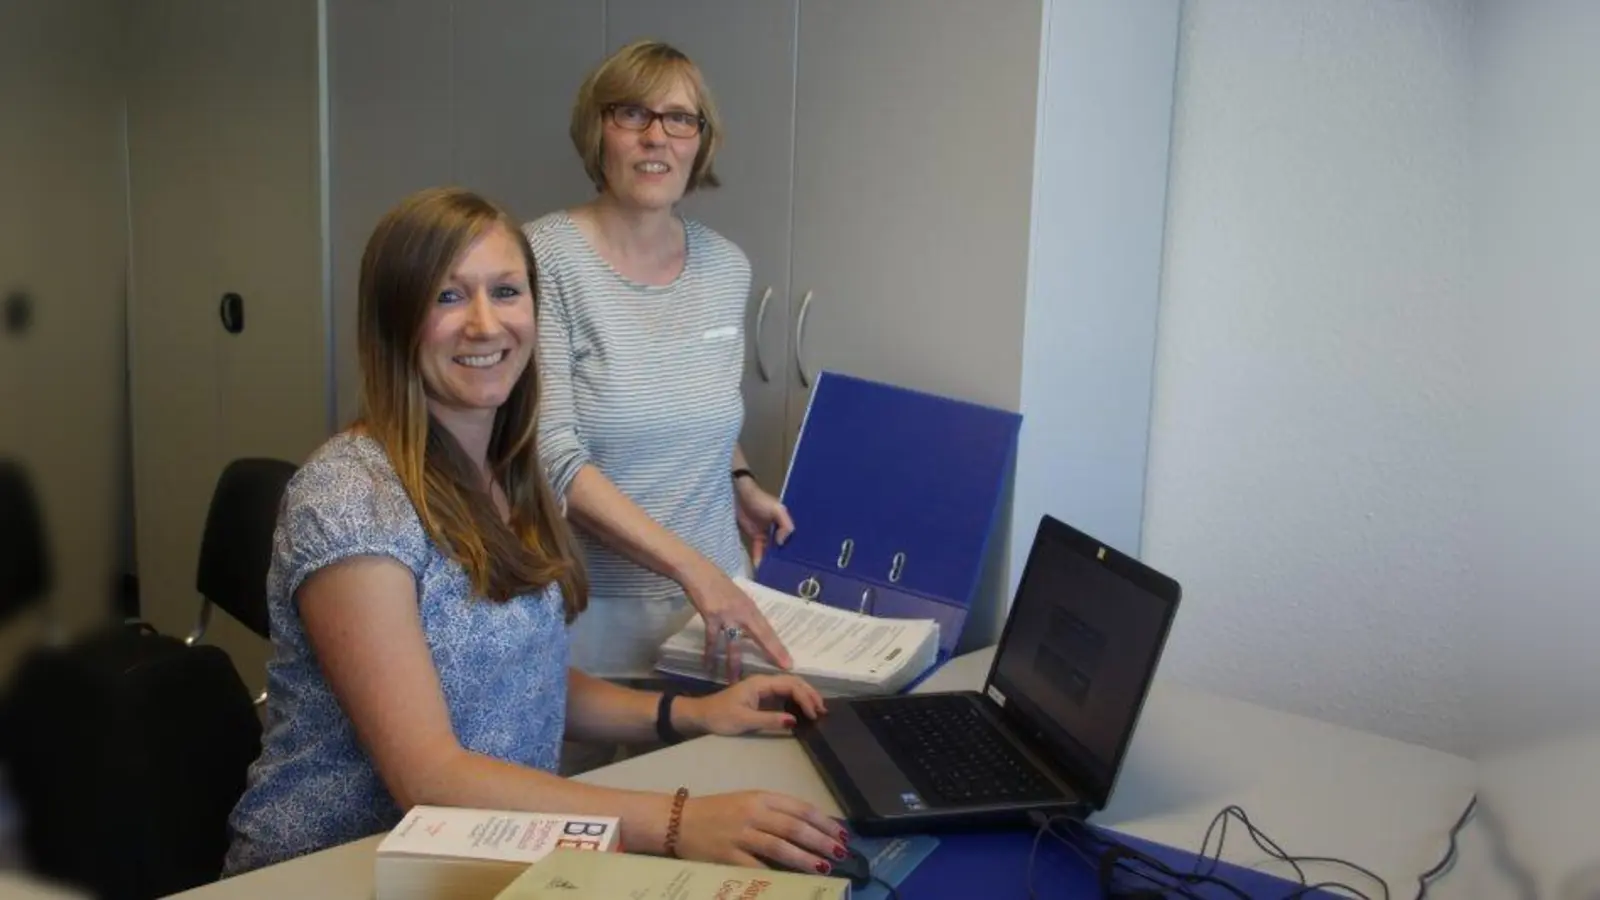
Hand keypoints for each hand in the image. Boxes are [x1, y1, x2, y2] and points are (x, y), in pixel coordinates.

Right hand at [675, 790, 849, 874]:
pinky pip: (757, 867)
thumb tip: (810, 828)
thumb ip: (775, 812)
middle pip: (795, 827)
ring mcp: (740, 835)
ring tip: (825, 867)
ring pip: (781, 846)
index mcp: (761, 796)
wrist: (678, 820)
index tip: (841, 834)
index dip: (824, 822)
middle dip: (822, 841)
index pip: (800, 808)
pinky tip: (793, 881)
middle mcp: (753, 813)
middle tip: (841, 853)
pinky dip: (777, 875)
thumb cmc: (717, 811)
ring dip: (806, 858)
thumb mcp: (748, 801)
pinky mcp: (728, 856)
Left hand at [679, 674, 826, 736]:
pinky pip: (783, 694)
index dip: (805, 698)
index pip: (790, 685)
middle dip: (809, 694)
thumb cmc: (720, 717)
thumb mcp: (745, 721)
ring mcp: (762, 688)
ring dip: (805, 696)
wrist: (700, 716)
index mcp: (760, 683)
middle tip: (823, 710)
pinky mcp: (761, 696)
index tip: (814, 714)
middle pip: (793, 682)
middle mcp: (763, 682)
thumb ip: (770, 719)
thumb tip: (794, 720)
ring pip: (790, 687)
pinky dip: (796, 700)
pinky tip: (803, 709)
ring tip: (818, 709)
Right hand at [683, 563, 791, 680]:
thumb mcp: (738, 598)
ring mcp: (728, 615)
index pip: (769, 630)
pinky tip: (708, 666)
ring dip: (734, 664)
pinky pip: (711, 639)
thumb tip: (753, 629)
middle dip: (772, 652)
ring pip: (734, 644)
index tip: (789, 662)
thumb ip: (745, 614)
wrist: (699, 572)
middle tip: (783, 668)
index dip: (779, 647)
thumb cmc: (718, 584)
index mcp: (751, 609)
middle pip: (761, 635)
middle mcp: (743, 613)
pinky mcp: (712, 616)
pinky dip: (709, 653)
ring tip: (735, 680)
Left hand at [734, 477, 794, 567]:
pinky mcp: (755, 537)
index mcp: (786, 523)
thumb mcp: (777, 510)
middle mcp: (778, 530)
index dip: (794, 551)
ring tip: (771, 574)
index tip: (796, 564)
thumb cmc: (760, 500)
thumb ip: (785, 525)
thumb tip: (782, 543)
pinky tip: (759, 567)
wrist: (739, 496)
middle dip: (782, 559)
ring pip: (770, 551)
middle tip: (783, 573)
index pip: (793, 540)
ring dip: (770, 561)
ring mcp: (766, 535)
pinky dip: (758, 558)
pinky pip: (758, 550)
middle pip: (782, 548)